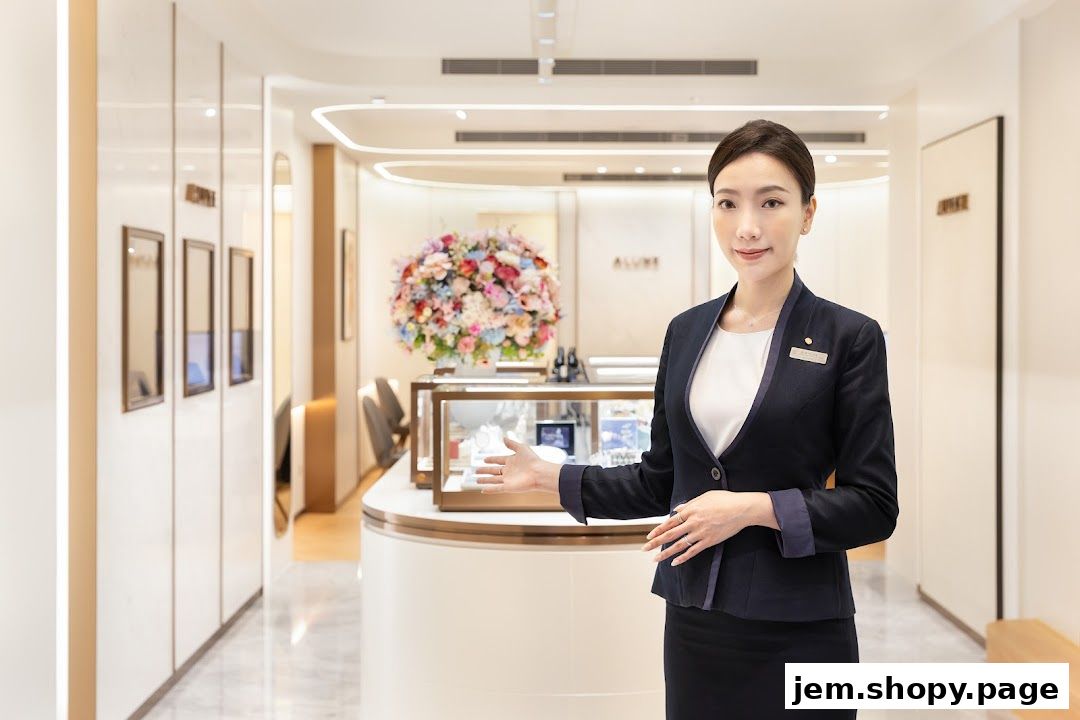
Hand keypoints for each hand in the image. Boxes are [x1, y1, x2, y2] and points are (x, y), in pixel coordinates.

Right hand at [474, 436, 559, 493]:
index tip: (484, 459)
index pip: (498, 460)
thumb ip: (512, 444)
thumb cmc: (532, 460)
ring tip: (476, 479)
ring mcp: (508, 479)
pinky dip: (489, 489)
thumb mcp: (521, 448)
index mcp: (512, 461)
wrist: (539, 473)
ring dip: (485, 480)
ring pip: (493, 480)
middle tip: (476, 471)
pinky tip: (482, 490)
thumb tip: (503, 437)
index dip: (491, 459)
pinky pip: (496, 488)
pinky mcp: (508, 487)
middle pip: (494, 470)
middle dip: (485, 470)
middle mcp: (509, 470)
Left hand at [641, 490, 756, 565]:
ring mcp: (700, 533)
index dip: (658, 530)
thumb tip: (676, 510)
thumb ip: (689, 504)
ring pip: (679, 545)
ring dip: (666, 553)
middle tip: (644, 548)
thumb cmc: (724, 500)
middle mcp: (693, 522)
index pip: (670, 522)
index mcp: (691, 510)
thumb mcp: (704, 497)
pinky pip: (693, 551)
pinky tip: (674, 563)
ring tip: (655, 559)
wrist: (741, 509)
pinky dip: (683, 558)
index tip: (649, 535)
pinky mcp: (709, 541)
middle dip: (655, 542)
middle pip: (670, 534)